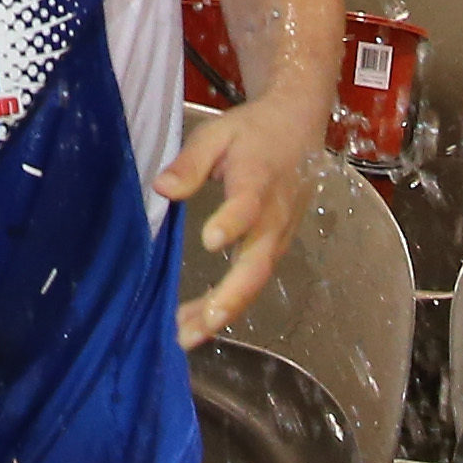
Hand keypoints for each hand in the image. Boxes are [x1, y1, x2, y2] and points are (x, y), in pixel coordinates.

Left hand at [155, 93, 320, 344]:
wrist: (300, 126)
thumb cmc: (252, 131)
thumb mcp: (217, 133)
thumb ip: (190, 162)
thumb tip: (162, 189)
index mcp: (258, 179)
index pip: (249, 204)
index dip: (232, 222)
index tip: (209, 239)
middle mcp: (274, 216)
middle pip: (257, 263)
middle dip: (228, 298)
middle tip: (196, 327)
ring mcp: (279, 235)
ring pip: (255, 280)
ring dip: (224, 310)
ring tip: (187, 336)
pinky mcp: (276, 246)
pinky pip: (255, 279)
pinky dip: (230, 304)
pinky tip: (200, 321)